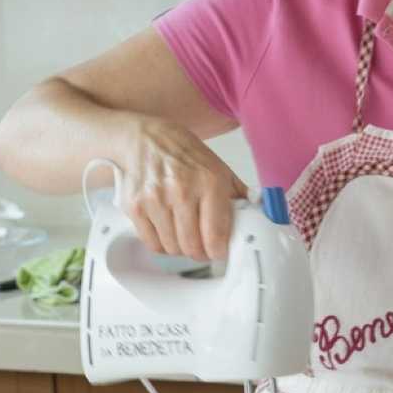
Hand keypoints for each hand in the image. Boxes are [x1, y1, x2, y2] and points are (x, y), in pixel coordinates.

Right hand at [116, 116, 247, 260]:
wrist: (144, 139)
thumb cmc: (184, 154)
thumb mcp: (219, 167)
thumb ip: (239, 194)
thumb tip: (258, 215)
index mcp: (209, 182)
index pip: (215, 234)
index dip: (219, 250)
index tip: (220, 251)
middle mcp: (182, 191)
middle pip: (192, 246)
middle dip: (201, 253)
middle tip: (204, 248)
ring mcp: (155, 200)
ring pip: (172, 248)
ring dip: (181, 249)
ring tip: (185, 236)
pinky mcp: (135, 207)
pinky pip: (152, 243)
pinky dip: (162, 244)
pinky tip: (168, 232)